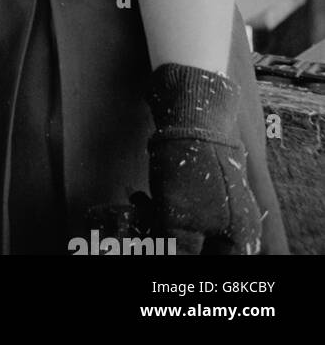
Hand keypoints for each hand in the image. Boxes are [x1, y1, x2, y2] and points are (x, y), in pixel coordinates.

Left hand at [145, 63, 262, 254]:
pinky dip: (160, 207)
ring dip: (159, 225)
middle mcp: (236, 225)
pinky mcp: (203, 185)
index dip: (186, 260)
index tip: (162, 250)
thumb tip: (169, 259)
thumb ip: (179, 249)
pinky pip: (182, 209)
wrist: (194, 112)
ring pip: (187, 230)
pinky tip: (139, 197)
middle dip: (169, 243)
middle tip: (143, 229)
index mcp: (240, 239)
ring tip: (137, 209)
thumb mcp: (180, 221)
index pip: (216, 266)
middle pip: (201, 250)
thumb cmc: (191, 169)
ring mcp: (220, 203)